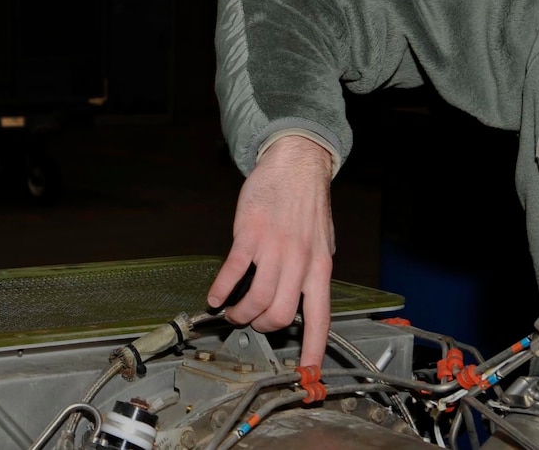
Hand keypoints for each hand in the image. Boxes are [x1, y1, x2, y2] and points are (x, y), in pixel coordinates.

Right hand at [208, 136, 335, 365]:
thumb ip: (313, 271)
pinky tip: (216, 296)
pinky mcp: (250, 235)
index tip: (307, 372)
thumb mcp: (322, 242)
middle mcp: (300, 262)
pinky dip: (220, 290)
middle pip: (281, 316)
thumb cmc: (308, 205)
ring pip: (256, 300)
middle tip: (252, 322)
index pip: (321, 317)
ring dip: (240, 313)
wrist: (296, 166)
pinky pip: (232, 273)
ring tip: (232, 311)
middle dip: (262, 327)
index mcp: (320, 267)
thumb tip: (305, 299)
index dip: (314, 349)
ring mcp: (275, 249)